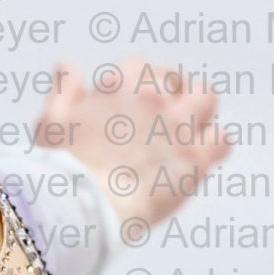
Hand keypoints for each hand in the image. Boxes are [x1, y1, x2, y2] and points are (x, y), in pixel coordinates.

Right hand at [32, 61, 232, 229]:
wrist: (83, 206)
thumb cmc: (62, 166)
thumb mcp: (51, 121)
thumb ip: (64, 91)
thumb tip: (67, 67)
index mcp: (121, 86)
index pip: (138, 67)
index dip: (130, 85)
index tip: (122, 104)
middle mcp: (155, 100)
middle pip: (175, 77)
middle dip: (169, 90)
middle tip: (159, 113)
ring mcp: (179, 129)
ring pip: (207, 99)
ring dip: (198, 109)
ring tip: (187, 128)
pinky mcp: (195, 160)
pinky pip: (222, 141)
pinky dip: (214, 145)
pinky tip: (201, 156)